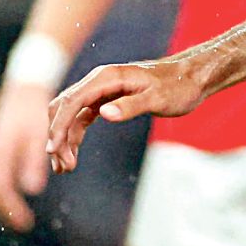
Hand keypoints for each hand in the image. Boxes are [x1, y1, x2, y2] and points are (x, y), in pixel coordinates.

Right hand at [0, 82, 55, 230]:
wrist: (26, 86)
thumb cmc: (35, 109)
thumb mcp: (38, 134)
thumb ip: (34, 160)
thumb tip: (32, 190)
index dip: (10, 208)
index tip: (25, 224)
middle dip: (5, 209)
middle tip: (22, 224)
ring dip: (4, 201)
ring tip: (20, 214)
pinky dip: (6, 188)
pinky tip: (19, 192)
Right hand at [45, 58, 204, 173]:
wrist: (191, 78)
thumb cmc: (177, 87)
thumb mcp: (157, 98)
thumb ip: (131, 106)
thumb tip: (103, 114)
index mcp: (107, 77)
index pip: (72, 101)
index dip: (59, 125)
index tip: (53, 149)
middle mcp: (99, 81)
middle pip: (64, 108)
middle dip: (58, 136)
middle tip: (62, 166)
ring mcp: (101, 91)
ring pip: (70, 115)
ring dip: (64, 140)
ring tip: (65, 168)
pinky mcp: (106, 100)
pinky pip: (81, 118)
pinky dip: (74, 136)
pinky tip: (72, 155)